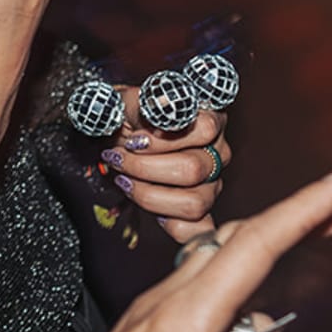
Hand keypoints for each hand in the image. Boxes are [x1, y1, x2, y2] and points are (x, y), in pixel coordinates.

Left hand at [102, 95, 230, 240]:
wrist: (114, 137)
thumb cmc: (125, 117)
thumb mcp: (127, 102)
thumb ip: (145, 103)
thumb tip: (161, 109)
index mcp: (208, 118)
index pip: (204, 129)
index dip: (163, 139)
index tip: (132, 141)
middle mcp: (217, 151)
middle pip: (193, 170)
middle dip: (144, 168)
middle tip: (118, 159)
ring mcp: (212, 183)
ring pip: (194, 203)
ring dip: (149, 195)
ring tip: (126, 181)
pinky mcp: (203, 211)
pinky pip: (197, 230)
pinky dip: (171, 225)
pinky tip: (151, 210)